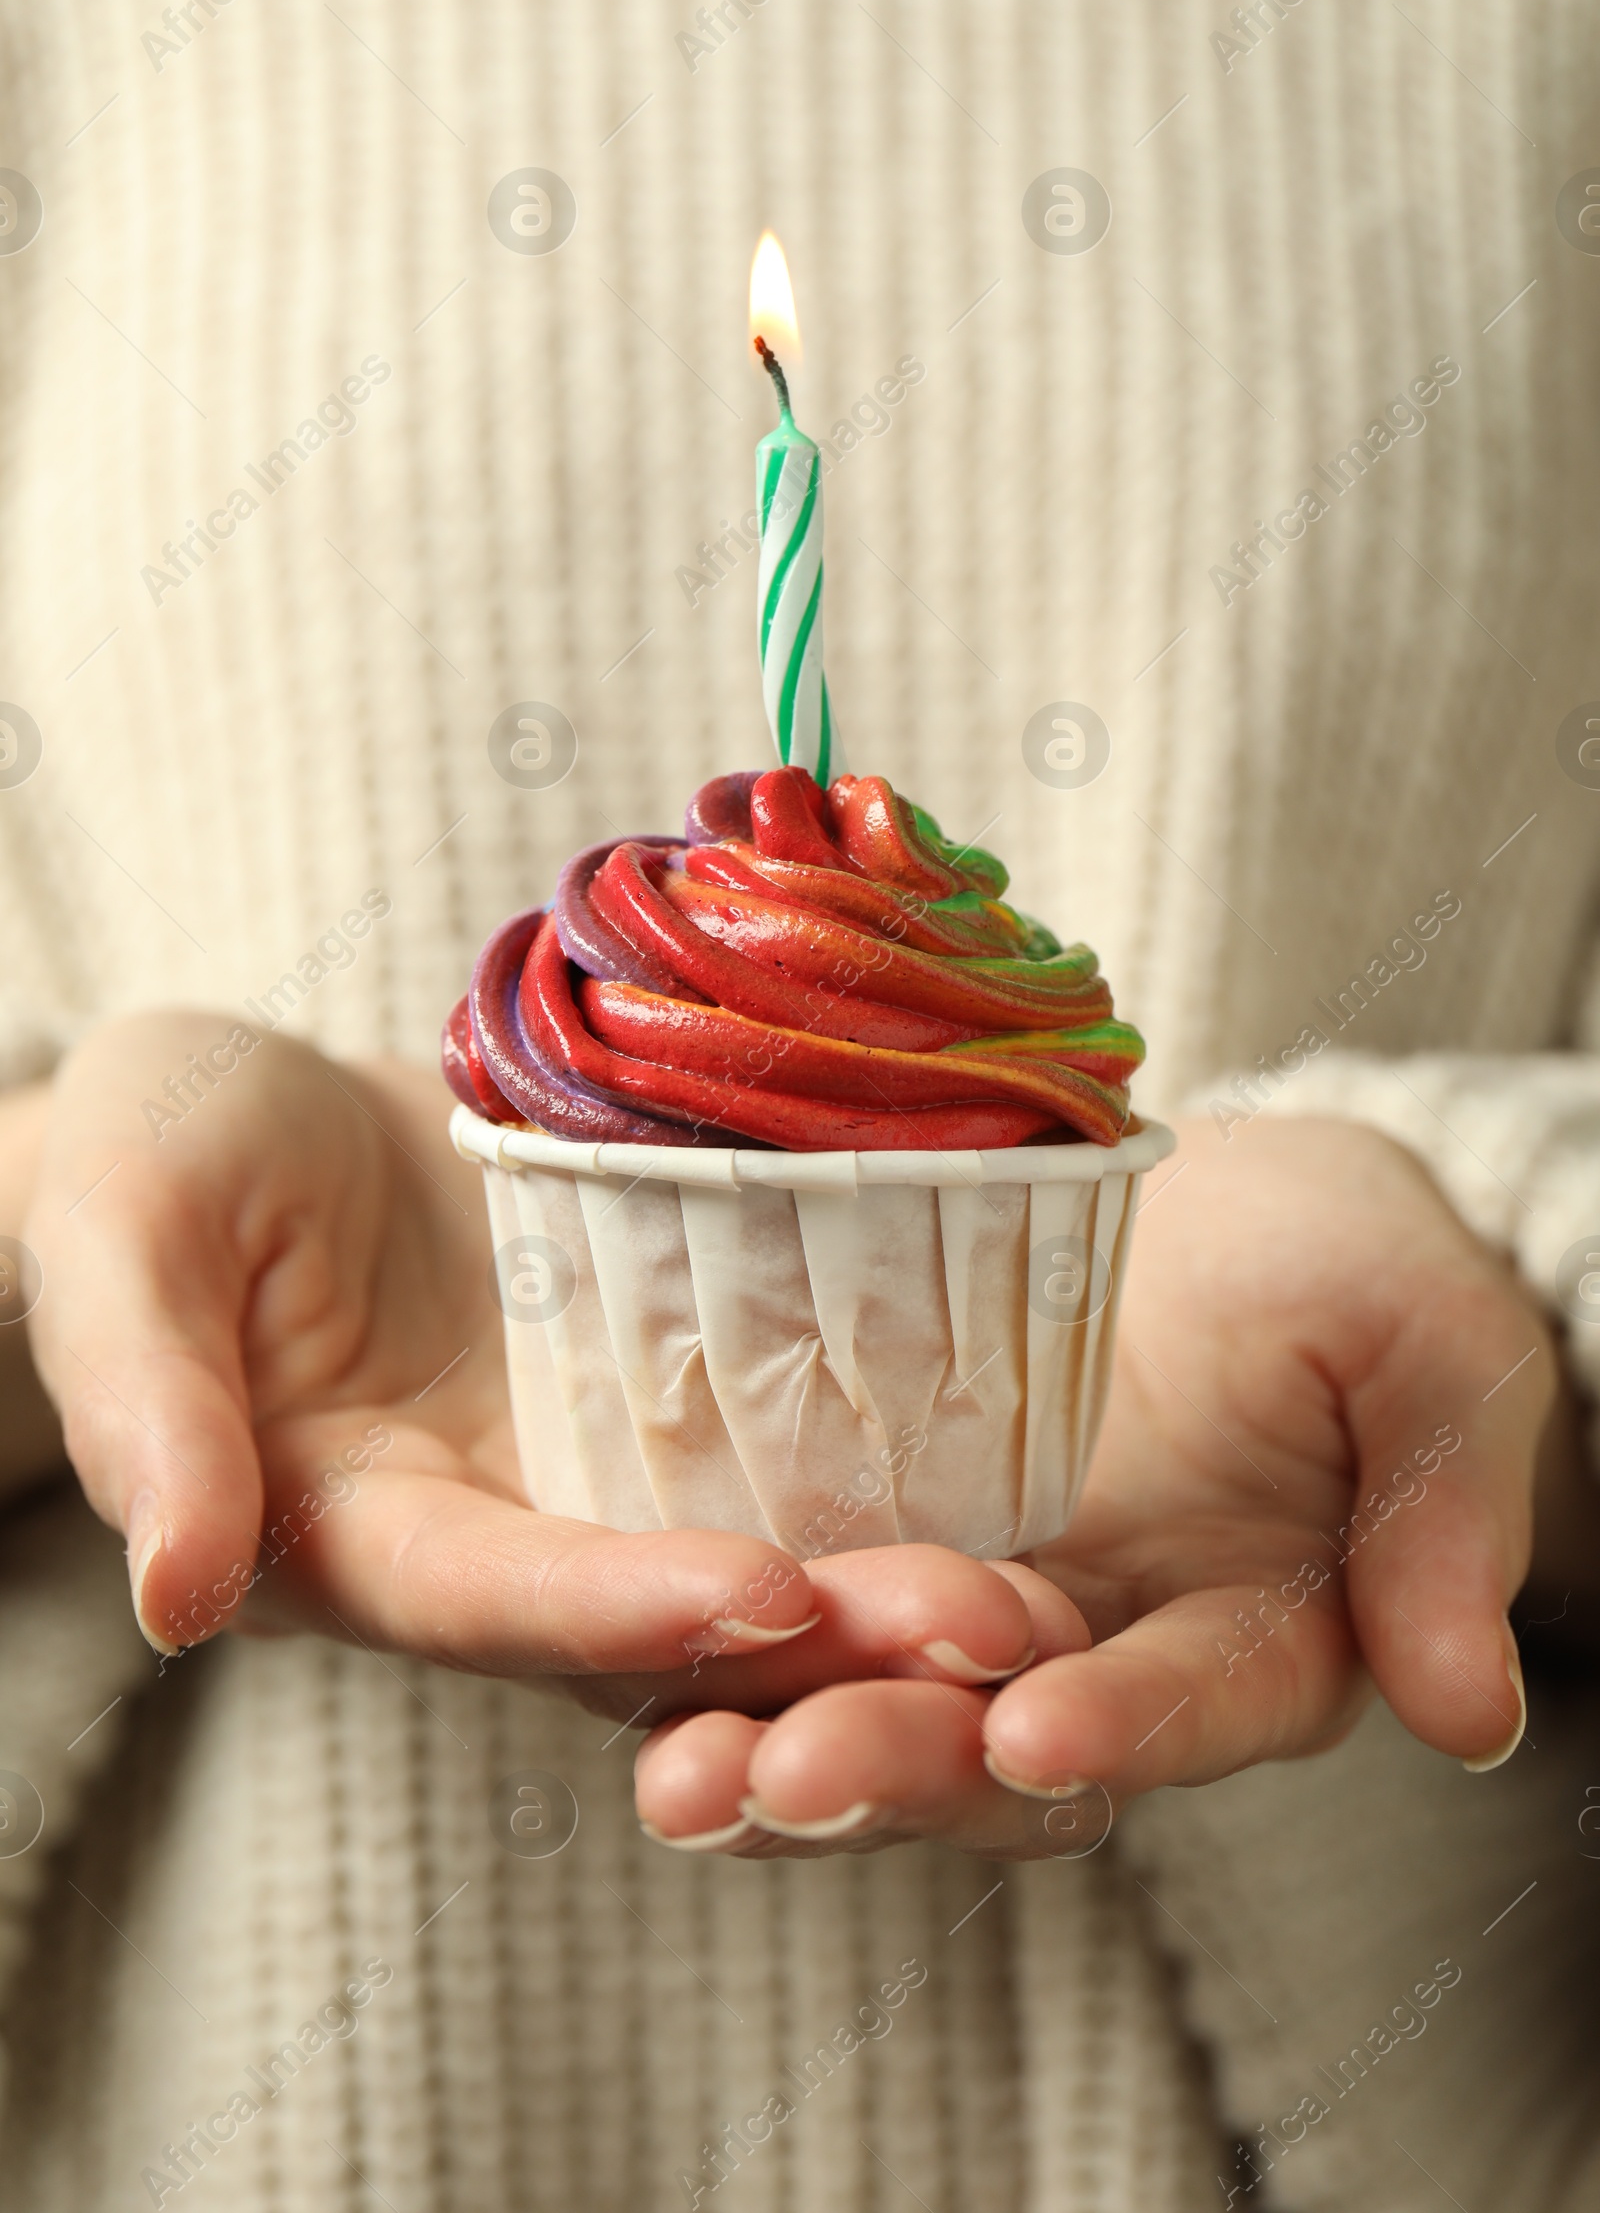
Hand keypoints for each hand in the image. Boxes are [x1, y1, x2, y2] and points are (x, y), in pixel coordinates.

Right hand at [23, 1012, 1078, 1711]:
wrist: (251, 1122)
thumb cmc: (158, 1168)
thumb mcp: (128, 1243)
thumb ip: (147, 1404)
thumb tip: (174, 1593)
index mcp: (360, 1535)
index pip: (496, 1597)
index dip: (621, 1608)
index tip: (762, 1597)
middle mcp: (504, 1539)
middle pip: (671, 1627)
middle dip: (828, 1648)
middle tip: (994, 1632)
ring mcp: (603, 1473)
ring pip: (767, 1562)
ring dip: (902, 1592)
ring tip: (1054, 1591)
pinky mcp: (678, 1391)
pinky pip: (798, 1447)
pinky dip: (909, 1469)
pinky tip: (1037, 1454)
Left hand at [635, 1115, 1553, 1858]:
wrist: (1205, 1193)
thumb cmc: (1335, 1254)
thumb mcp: (1424, 1341)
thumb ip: (1447, 1512)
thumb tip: (1469, 1711)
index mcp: (1252, 1635)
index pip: (1190, 1703)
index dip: (1124, 1720)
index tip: (1036, 1717)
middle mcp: (1100, 1658)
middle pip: (999, 1754)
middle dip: (901, 1768)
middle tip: (790, 1772)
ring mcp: (972, 1613)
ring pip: (876, 1722)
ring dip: (777, 1757)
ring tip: (679, 1778)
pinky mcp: (865, 1544)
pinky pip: (783, 1634)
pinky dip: (709, 1666)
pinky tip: (627, 1677)